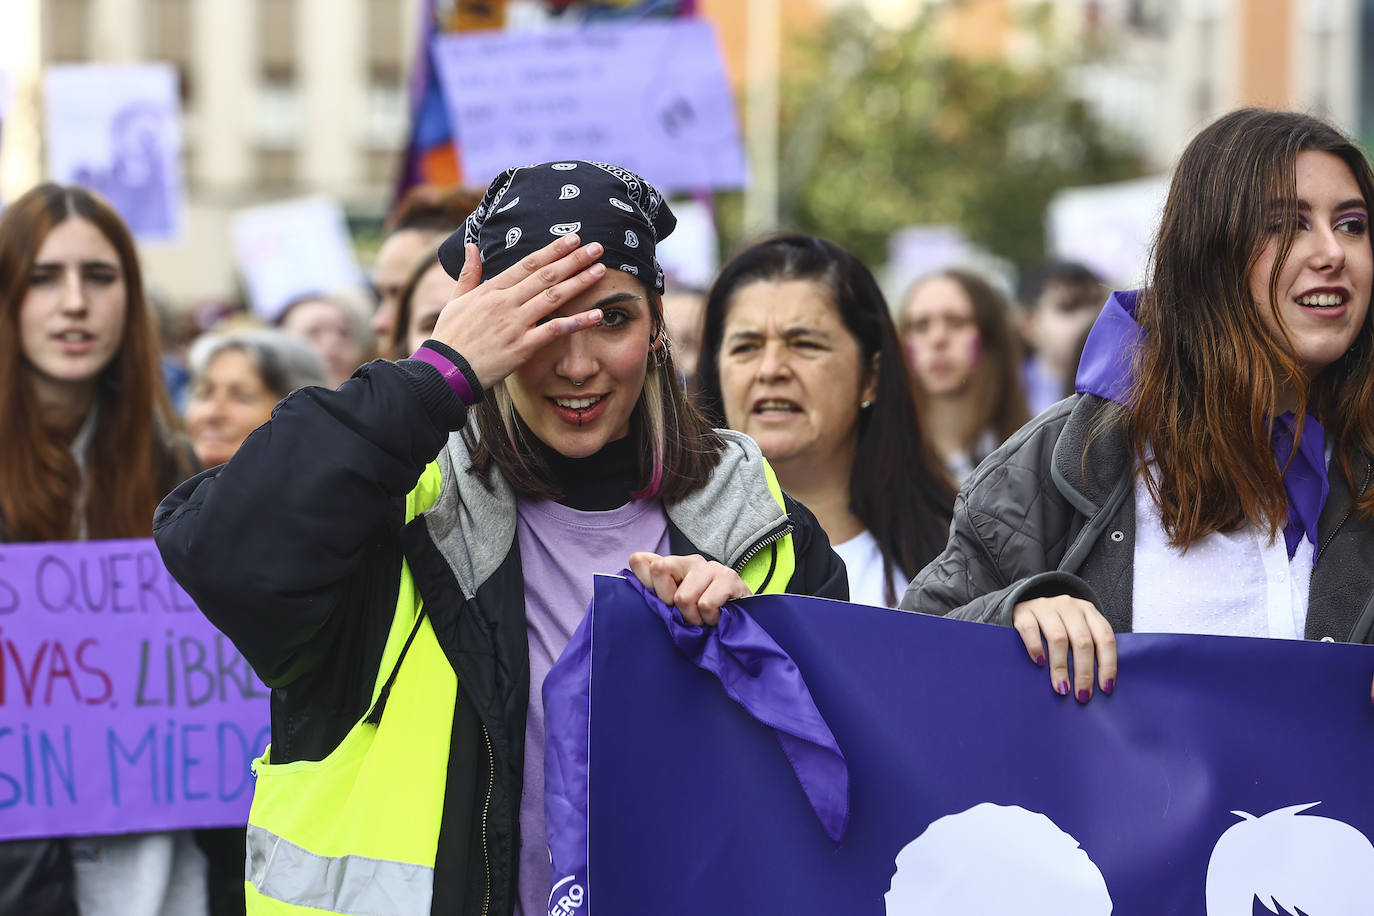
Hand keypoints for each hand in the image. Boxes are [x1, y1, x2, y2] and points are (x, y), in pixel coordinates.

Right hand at [429, 234, 607, 389]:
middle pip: (545, 276)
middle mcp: (505, 302)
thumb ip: (468, 273)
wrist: (445, 371)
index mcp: (491, 289)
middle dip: (573, 260)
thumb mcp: (456, 300)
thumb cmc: (451, 337)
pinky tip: (596, 314)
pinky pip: (554, 330)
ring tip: (600, 270)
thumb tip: (471, 246)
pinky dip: (577, 322)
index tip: (572, 239)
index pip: (528, 264)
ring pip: (553, 298)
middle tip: (596, 248)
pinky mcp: (522, 347)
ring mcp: (515, 324)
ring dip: (579, 282)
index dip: (552, 250)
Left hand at [628, 552, 751, 625]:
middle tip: (685, 614)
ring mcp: (711, 567)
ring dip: (694, 618)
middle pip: (660, 569)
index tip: (662, 602)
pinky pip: (705, 604)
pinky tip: (717, 618)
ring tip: (704, 619)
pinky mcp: (729, 577)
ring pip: (683, 597)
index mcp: (673, 565)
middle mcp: (691, 560)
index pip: (641, 561)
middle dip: (670, 602)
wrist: (743, 622)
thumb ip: (653, 587)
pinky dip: (709, 619)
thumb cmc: (703, 615)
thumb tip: (635, 559)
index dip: (646, 584)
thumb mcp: (674, 606)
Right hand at [1011, 595, 1117, 702]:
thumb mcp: (1076, 630)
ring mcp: (1046, 607)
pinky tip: (1039, 663)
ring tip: (1061, 688)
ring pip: (1058, 638)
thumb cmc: (1057, 625)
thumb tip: (1098, 685)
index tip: (1106, 688)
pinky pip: (1031, 630)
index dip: (1108, 664)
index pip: (1105, 638)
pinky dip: (1036, 648)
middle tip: (1082, 695)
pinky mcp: (1024, 611)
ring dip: (1061, 667)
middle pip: (1082, 641)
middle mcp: (1069, 607)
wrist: (1024, 604)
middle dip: (1084, 672)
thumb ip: (1088, 648)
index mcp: (1089, 611)